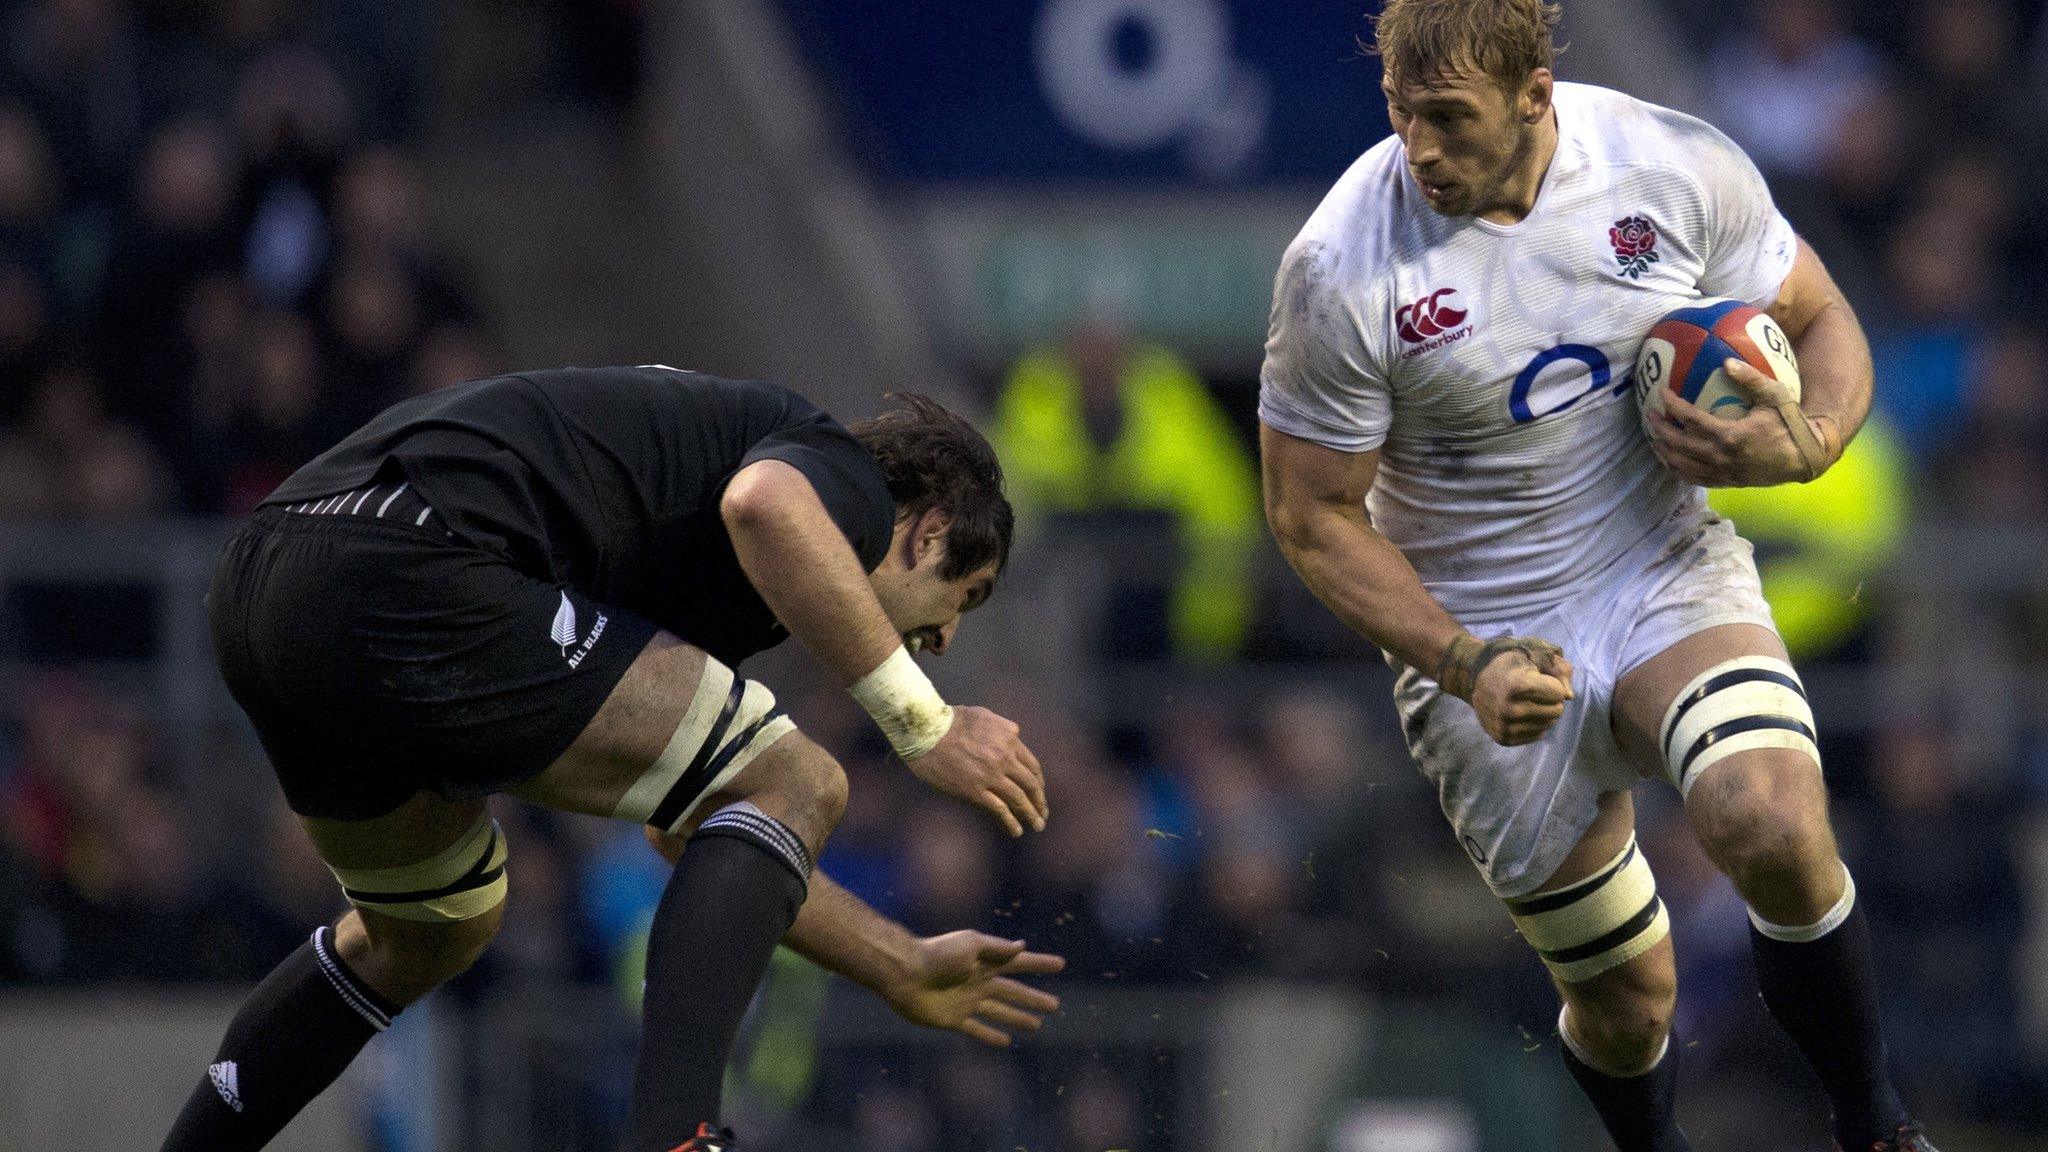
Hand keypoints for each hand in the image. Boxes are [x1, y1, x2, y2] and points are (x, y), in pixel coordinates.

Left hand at [879, 931, 1064, 1047]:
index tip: (1060, 964)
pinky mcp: (954, 1019)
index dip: (1040, 964)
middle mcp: (979, 982)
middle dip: (1034, 998)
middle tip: (1056, 1005)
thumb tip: (1022, 947)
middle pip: (1014, 992)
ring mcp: (968, 1001)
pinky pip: (977, 1029)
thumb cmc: (936, 954)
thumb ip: (995, 949)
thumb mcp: (969, 944)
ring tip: (1038, 1026)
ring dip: (1019, 1018)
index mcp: (985, 961)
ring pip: (1000, 1011)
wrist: (904, 973)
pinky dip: (991, 1035)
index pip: (1019, 963)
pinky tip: (1005, 1041)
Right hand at [904, 705, 1046, 835]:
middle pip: (1031, 784)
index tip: (1039, 792)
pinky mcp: (975, 790)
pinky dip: (1011, 822)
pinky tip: (1016, 831)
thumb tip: (1014, 736)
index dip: (1038, 782)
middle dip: (1040, 801)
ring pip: (1020, 799)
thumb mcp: (983, 715)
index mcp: (1009, 738)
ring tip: (1037, 825)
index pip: (1032, 765)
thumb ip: (1003, 727)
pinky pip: (999, 809)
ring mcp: (991, 775)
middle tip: (1043, 813)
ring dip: (1031, 814)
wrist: (925, 732)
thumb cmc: (949, 720)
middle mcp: (1004, 757)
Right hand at [1468, 638, 1573, 746]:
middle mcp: (1509, 709)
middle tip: (1537, 692)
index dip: (1553, 684)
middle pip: (1556, 711)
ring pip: (1547, 725)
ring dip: (1545, 713)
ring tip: (1529, 702)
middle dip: (1552, 700)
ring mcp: (1504, 725)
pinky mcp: (1502, 738)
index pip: (1558, 694)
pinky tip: (1523, 714)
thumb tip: (1569, 697)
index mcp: (1517, 685)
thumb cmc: (1511, 663)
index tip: (1539, 678)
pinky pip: (1536, 736)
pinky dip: (1535, 725)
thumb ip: (1560, 670)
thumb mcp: (1536, 654)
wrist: (1476, 677)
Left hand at [1644, 358, 1830, 486]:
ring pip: (1683, 465)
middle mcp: (1722, 457)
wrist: (1806, 456)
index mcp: (1731, 436)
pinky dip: (1680, 470)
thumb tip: (1727, 361)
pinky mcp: (1728, 482)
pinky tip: (1672, 461)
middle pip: (1679, 445)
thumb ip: (1751, 379)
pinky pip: (1696, 479)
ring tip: (1654, 438)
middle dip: (1660, 430)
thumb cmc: (1791, 423)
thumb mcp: (1775, 396)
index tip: (1661, 394)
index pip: (1691, 420)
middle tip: (1649, 415)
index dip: (1673, 406)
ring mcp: (1723, 472)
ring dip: (1665, 451)